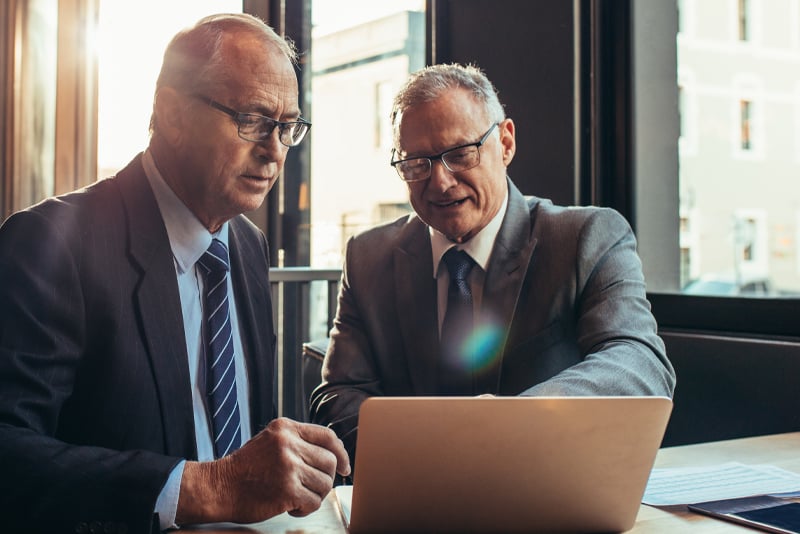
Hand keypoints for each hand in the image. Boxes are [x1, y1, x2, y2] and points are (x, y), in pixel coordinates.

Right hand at [176, 417, 349, 524]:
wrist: (218, 487)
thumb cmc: (245, 468)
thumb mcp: (270, 441)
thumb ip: (297, 442)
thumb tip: (333, 455)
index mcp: (286, 428)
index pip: (327, 436)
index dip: (341, 453)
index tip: (344, 467)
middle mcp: (288, 443)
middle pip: (330, 461)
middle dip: (326, 479)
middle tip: (312, 487)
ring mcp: (288, 466)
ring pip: (325, 483)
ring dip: (315, 495)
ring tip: (297, 496)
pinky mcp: (287, 489)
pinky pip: (314, 501)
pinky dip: (306, 508)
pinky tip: (291, 506)